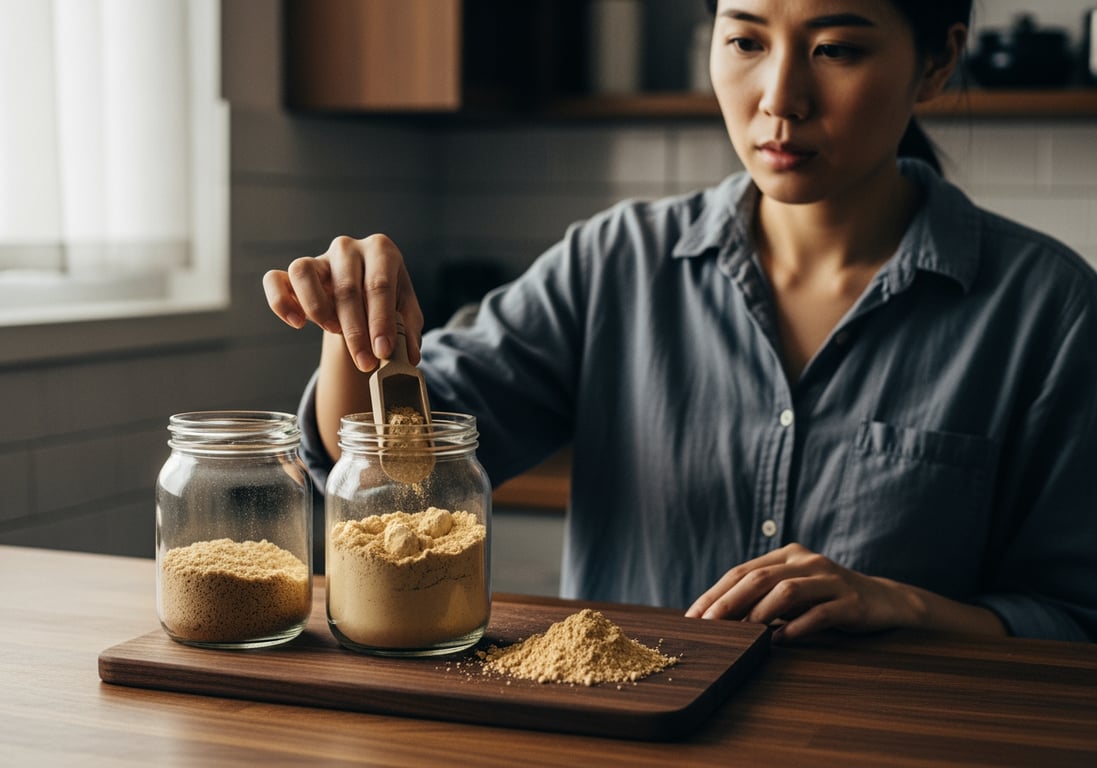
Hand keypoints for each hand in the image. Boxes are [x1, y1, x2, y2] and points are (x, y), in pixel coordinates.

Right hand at [262, 234, 423, 371]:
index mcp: (381, 250)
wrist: (364, 293)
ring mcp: (319, 258)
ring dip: (318, 309)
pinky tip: (297, 323)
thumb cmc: (387, 301)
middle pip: (347, 288)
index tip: (383, 351)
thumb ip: (409, 332)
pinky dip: (281, 302)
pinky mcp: (294, 273)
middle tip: (365, 363)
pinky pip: (275, 280)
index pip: (380, 285)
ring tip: (334, 332)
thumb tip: (409, 358)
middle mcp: (348, 248)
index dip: (381, 321)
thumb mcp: (406, 313)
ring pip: (304, 274)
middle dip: (356, 332)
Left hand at [685, 543, 922, 640]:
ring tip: (742, 635)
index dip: (715, 594)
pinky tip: (779, 641)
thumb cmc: (826, 600)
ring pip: (787, 591)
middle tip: (707, 627)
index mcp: (786, 555)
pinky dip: (796, 628)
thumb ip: (762, 599)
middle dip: (728, 603)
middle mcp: (806, 561)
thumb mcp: (792, 594)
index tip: (693, 617)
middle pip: (758, 578)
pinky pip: (819, 614)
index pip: (741, 571)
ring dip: (760, 614)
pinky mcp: (851, 601)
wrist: (884, 602)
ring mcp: (830, 579)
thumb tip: (716, 620)